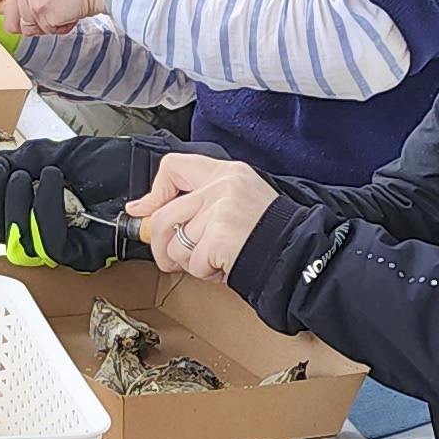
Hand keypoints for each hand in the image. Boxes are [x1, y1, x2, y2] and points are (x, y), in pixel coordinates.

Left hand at [0, 0, 113, 37]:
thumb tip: (8, 10)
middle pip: (8, 21)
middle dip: (25, 25)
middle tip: (44, 13)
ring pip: (25, 29)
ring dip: (43, 26)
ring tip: (58, 9)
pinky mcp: (40, 10)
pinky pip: (43, 31)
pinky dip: (56, 27)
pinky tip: (65, 12)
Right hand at [0, 132, 167, 270]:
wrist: (146, 165)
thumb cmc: (108, 162)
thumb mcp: (55, 154)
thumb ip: (19, 162)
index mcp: (31, 210)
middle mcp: (43, 233)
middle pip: (3, 235)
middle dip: (1, 202)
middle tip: (16, 173)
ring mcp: (64, 246)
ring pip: (24, 244)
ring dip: (21, 206)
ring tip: (33, 175)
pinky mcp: (85, 254)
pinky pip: (53, 244)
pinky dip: (47, 210)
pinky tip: (54, 180)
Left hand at [125, 153, 277, 281]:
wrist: (297, 252)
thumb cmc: (268, 232)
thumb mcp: (236, 200)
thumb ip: (195, 201)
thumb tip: (142, 210)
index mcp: (226, 172)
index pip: (173, 166)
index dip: (154, 193)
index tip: (144, 211)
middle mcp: (222, 186)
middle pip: (164, 216)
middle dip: (162, 246)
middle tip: (175, 258)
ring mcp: (220, 210)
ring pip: (177, 244)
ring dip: (191, 262)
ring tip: (215, 257)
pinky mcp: (220, 236)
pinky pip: (193, 263)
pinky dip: (206, 272)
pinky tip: (225, 265)